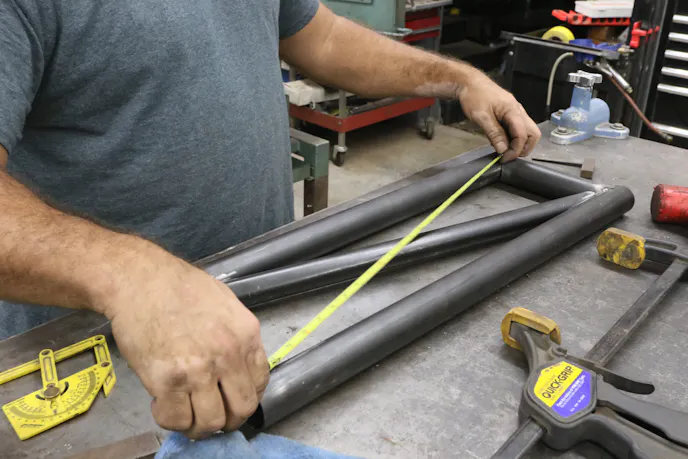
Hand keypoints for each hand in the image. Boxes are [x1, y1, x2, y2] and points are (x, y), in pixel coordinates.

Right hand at [99, 244, 268, 438]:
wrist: (140, 280)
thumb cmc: (178, 286)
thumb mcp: (225, 303)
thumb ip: (236, 336)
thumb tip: (236, 365)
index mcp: (246, 335)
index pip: (260, 382)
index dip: (245, 397)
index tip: (231, 400)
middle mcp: (228, 355)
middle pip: (241, 409)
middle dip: (228, 420)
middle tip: (211, 415)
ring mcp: (198, 370)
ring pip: (211, 422)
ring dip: (198, 425)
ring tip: (185, 412)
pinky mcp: (167, 381)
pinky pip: (176, 419)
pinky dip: (171, 421)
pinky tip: (163, 404)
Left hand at [458, 73, 540, 161]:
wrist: (470, 83)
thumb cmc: (474, 95)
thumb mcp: (481, 116)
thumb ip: (494, 133)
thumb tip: (503, 149)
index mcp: (513, 110)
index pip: (523, 134)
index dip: (515, 149)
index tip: (504, 158)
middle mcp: (518, 111)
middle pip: (533, 133)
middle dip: (524, 148)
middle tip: (509, 156)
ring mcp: (515, 112)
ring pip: (527, 132)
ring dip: (519, 144)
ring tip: (505, 151)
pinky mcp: (510, 114)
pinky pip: (518, 128)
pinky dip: (514, 138)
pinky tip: (503, 142)